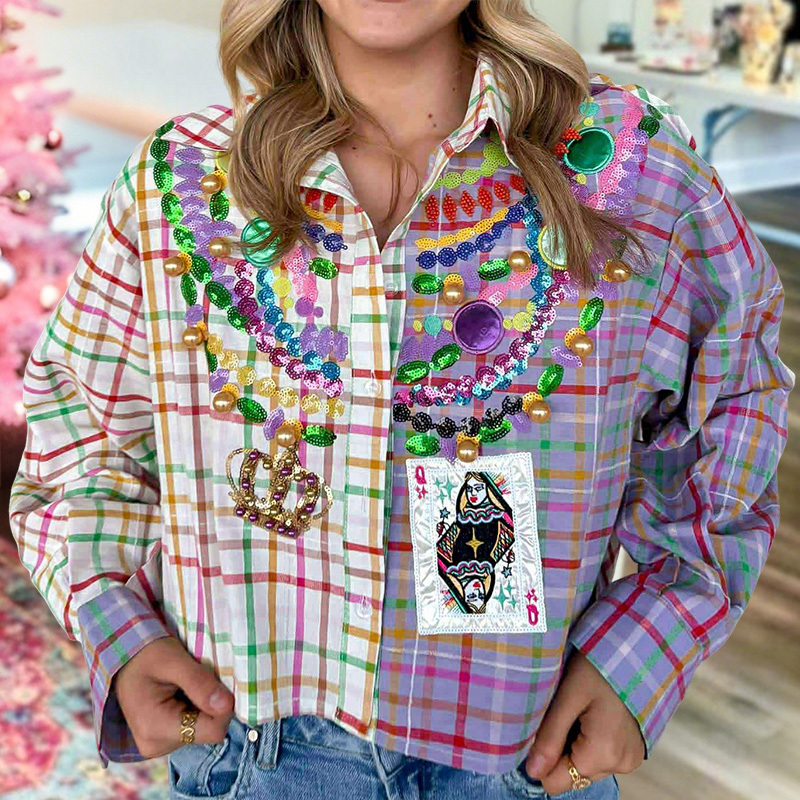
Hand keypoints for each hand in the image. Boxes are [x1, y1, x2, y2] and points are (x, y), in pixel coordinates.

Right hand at [114, 636, 234, 758]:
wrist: (123, 658)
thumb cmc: (146, 654)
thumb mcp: (174, 660)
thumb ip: (200, 682)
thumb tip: (227, 706)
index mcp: (155, 728)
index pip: (213, 731)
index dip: (223, 706)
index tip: (217, 681)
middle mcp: (155, 746)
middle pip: (208, 731)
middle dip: (211, 704)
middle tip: (197, 679)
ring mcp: (158, 746)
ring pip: (203, 729)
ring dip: (203, 706)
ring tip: (185, 685)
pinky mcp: (162, 741)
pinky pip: (193, 728)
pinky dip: (195, 709)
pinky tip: (181, 694)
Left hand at [524, 649, 644, 794]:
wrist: (638, 651)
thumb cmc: (599, 667)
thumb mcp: (567, 696)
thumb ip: (549, 736)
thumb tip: (532, 771)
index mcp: (602, 754)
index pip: (557, 782)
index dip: (542, 759)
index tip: (543, 727)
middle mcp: (620, 764)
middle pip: (572, 774)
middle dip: (560, 748)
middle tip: (564, 712)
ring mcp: (630, 759)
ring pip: (586, 765)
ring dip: (575, 744)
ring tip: (580, 710)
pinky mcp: (633, 750)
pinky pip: (601, 756)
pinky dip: (590, 740)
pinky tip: (592, 714)